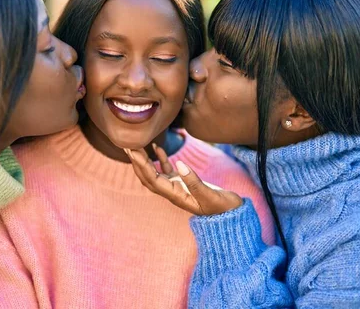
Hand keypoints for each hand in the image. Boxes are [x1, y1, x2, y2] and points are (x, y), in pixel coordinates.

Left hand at [124, 145, 241, 215]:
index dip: (141, 166)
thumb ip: (194, 181)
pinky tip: (156, 146)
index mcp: (176, 196)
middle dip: (136, 162)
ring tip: (136, 144)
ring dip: (144, 159)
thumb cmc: (223, 208)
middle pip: (148, 177)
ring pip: (154, 172)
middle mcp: (172, 192)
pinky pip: (167, 170)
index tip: (133, 152)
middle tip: (126, 145)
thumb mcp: (210, 196)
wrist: (233, 214)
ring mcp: (177, 187)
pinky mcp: (183, 182)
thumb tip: (180, 164)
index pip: (152, 180)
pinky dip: (160, 158)